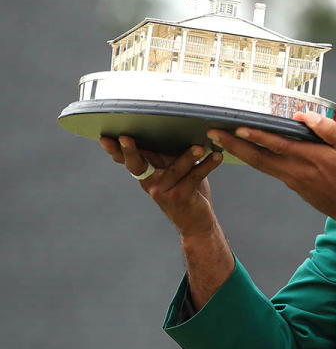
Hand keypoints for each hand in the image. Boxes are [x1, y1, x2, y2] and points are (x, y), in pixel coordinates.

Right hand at [99, 136, 223, 237]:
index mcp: (147, 175)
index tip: (104, 137)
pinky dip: (207, 165)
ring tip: (199, 146)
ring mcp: (164, 191)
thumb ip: (169, 155)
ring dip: (188, 156)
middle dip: (130, 151)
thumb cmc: (187, 191)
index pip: (127, 160)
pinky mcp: (181, 197)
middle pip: (137, 165)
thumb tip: (175, 126)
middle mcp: (151, 183)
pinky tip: (217, 157)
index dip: (115, 150)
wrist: (196, 222)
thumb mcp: (175, 171)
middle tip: (125, 138)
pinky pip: (195, 177)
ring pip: (175, 169)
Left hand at [206, 112, 335, 224]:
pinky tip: (246, 152)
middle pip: (257, 157)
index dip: (255, 135)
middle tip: (213, 133)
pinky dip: (253, 159)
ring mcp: (290, 179)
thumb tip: (304, 116)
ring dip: (238, 152)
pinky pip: (267, 169)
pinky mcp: (291, 184)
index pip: (276, 144)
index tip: (236, 127)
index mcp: (308, 158)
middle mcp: (294, 170)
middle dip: (233, 145)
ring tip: (222, 140)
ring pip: (259, 165)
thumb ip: (327, 130)